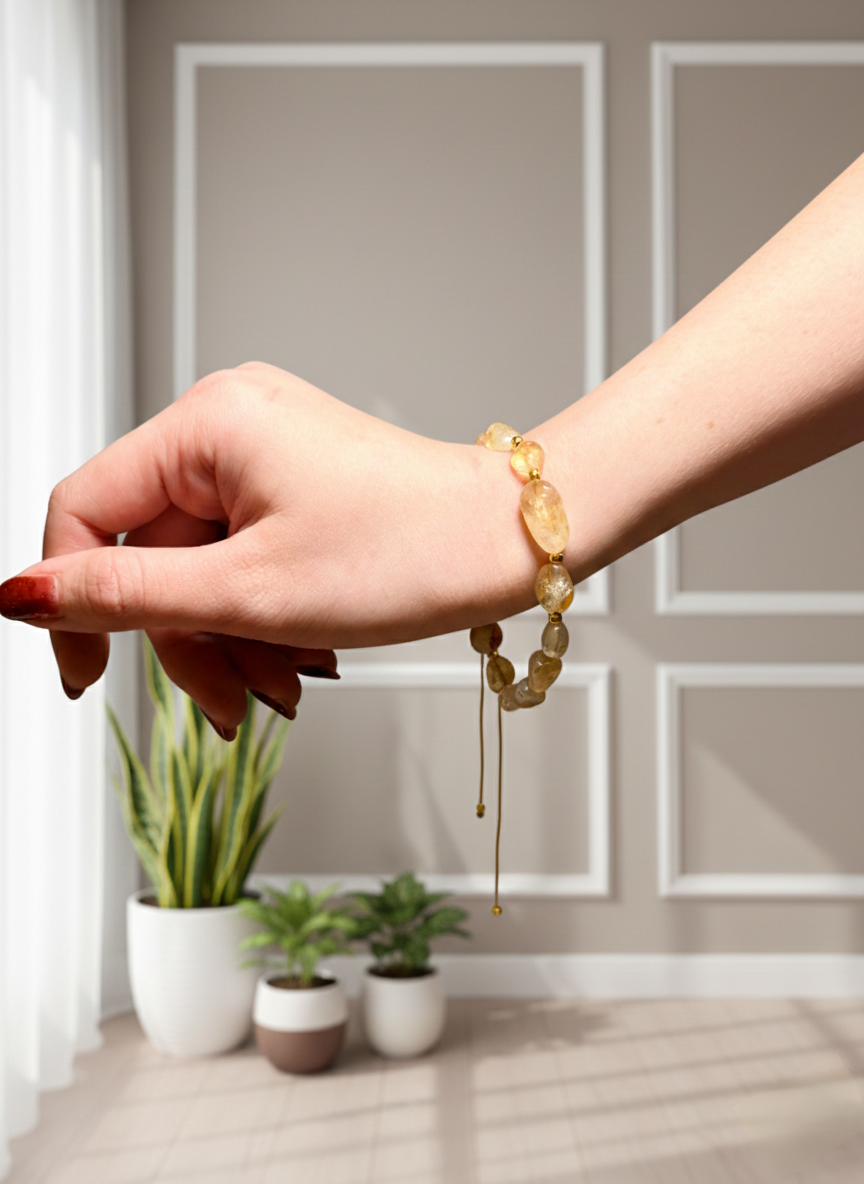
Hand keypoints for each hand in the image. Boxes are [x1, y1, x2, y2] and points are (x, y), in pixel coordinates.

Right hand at [0, 363, 538, 732]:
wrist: (507, 543)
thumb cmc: (408, 551)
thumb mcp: (250, 591)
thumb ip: (126, 595)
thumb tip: (22, 592)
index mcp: (206, 425)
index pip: (85, 508)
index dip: (68, 599)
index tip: (83, 677)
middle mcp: (228, 426)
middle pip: (149, 552)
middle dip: (184, 638)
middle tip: (225, 705)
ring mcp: (263, 456)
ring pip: (200, 567)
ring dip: (227, 639)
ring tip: (278, 690)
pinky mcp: (293, 485)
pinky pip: (243, 559)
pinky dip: (258, 616)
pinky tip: (296, 660)